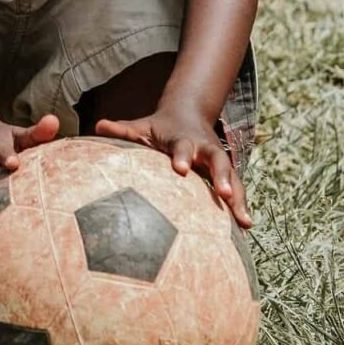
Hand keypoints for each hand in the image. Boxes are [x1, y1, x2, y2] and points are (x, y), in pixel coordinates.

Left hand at [95, 109, 252, 228]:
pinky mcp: (225, 174)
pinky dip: (241, 207)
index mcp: (183, 139)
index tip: (180, 169)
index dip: (182, 156)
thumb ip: (122, 131)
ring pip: (233, 177)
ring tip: (244, 223)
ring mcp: (217, 161)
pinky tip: (245, 230)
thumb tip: (97, 126)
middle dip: (221, 176)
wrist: (188, 115)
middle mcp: (204, 148)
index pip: (183, 146)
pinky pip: (237, 191)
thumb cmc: (159, 128)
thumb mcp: (142, 127)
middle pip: (217, 160)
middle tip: (224, 194)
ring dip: (239, 198)